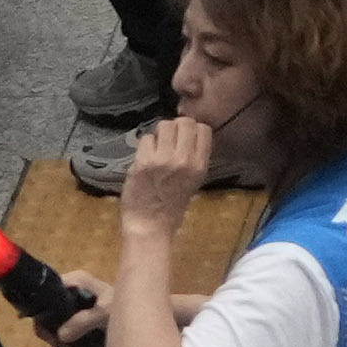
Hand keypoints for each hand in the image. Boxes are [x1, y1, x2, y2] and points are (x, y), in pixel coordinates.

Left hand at [124, 113, 217, 230]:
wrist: (151, 224)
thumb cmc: (172, 204)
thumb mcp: (195, 179)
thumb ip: (195, 156)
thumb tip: (188, 133)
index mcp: (200, 165)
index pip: (203, 128)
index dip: (192, 129)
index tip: (183, 137)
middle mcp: (185, 159)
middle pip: (184, 122)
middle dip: (175, 127)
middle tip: (168, 140)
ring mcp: (163, 160)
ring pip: (164, 125)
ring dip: (159, 134)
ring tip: (156, 148)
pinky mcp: (144, 162)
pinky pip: (146, 138)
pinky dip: (145, 146)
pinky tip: (144, 159)